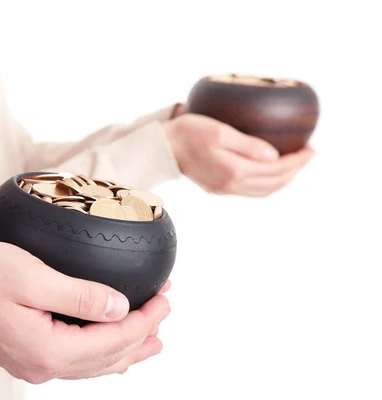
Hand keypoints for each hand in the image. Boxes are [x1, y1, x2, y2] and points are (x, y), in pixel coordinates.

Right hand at [0, 241, 170, 382]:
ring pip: (94, 364)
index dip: (146, 319)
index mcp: (49, 349)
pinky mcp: (27, 356)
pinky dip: (102, 353)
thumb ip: (79, 296)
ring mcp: (34, 364)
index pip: (114, 339)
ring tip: (151, 340)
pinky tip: (109, 350)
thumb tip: (120, 308)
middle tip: (166, 311)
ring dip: (126, 349)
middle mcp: (44, 365)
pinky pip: (77, 361)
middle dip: (142, 334)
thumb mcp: (31, 277)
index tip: (166, 298)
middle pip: (109, 357)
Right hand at [163, 112, 314, 196]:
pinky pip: (251, 191)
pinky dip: (267, 184)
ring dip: (283, 180)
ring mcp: (224, 189)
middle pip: (274, 183)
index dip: (298, 160)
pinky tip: (270, 172)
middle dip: (295, 170)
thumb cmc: (189, 132)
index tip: (311, 148)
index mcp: (234, 170)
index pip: (277, 169)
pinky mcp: (218, 188)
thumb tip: (275, 155)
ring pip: (264, 191)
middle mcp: (231, 184)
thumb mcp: (220, 132)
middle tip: (308, 154)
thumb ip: (248, 145)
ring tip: (294, 165)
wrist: (164, 148)